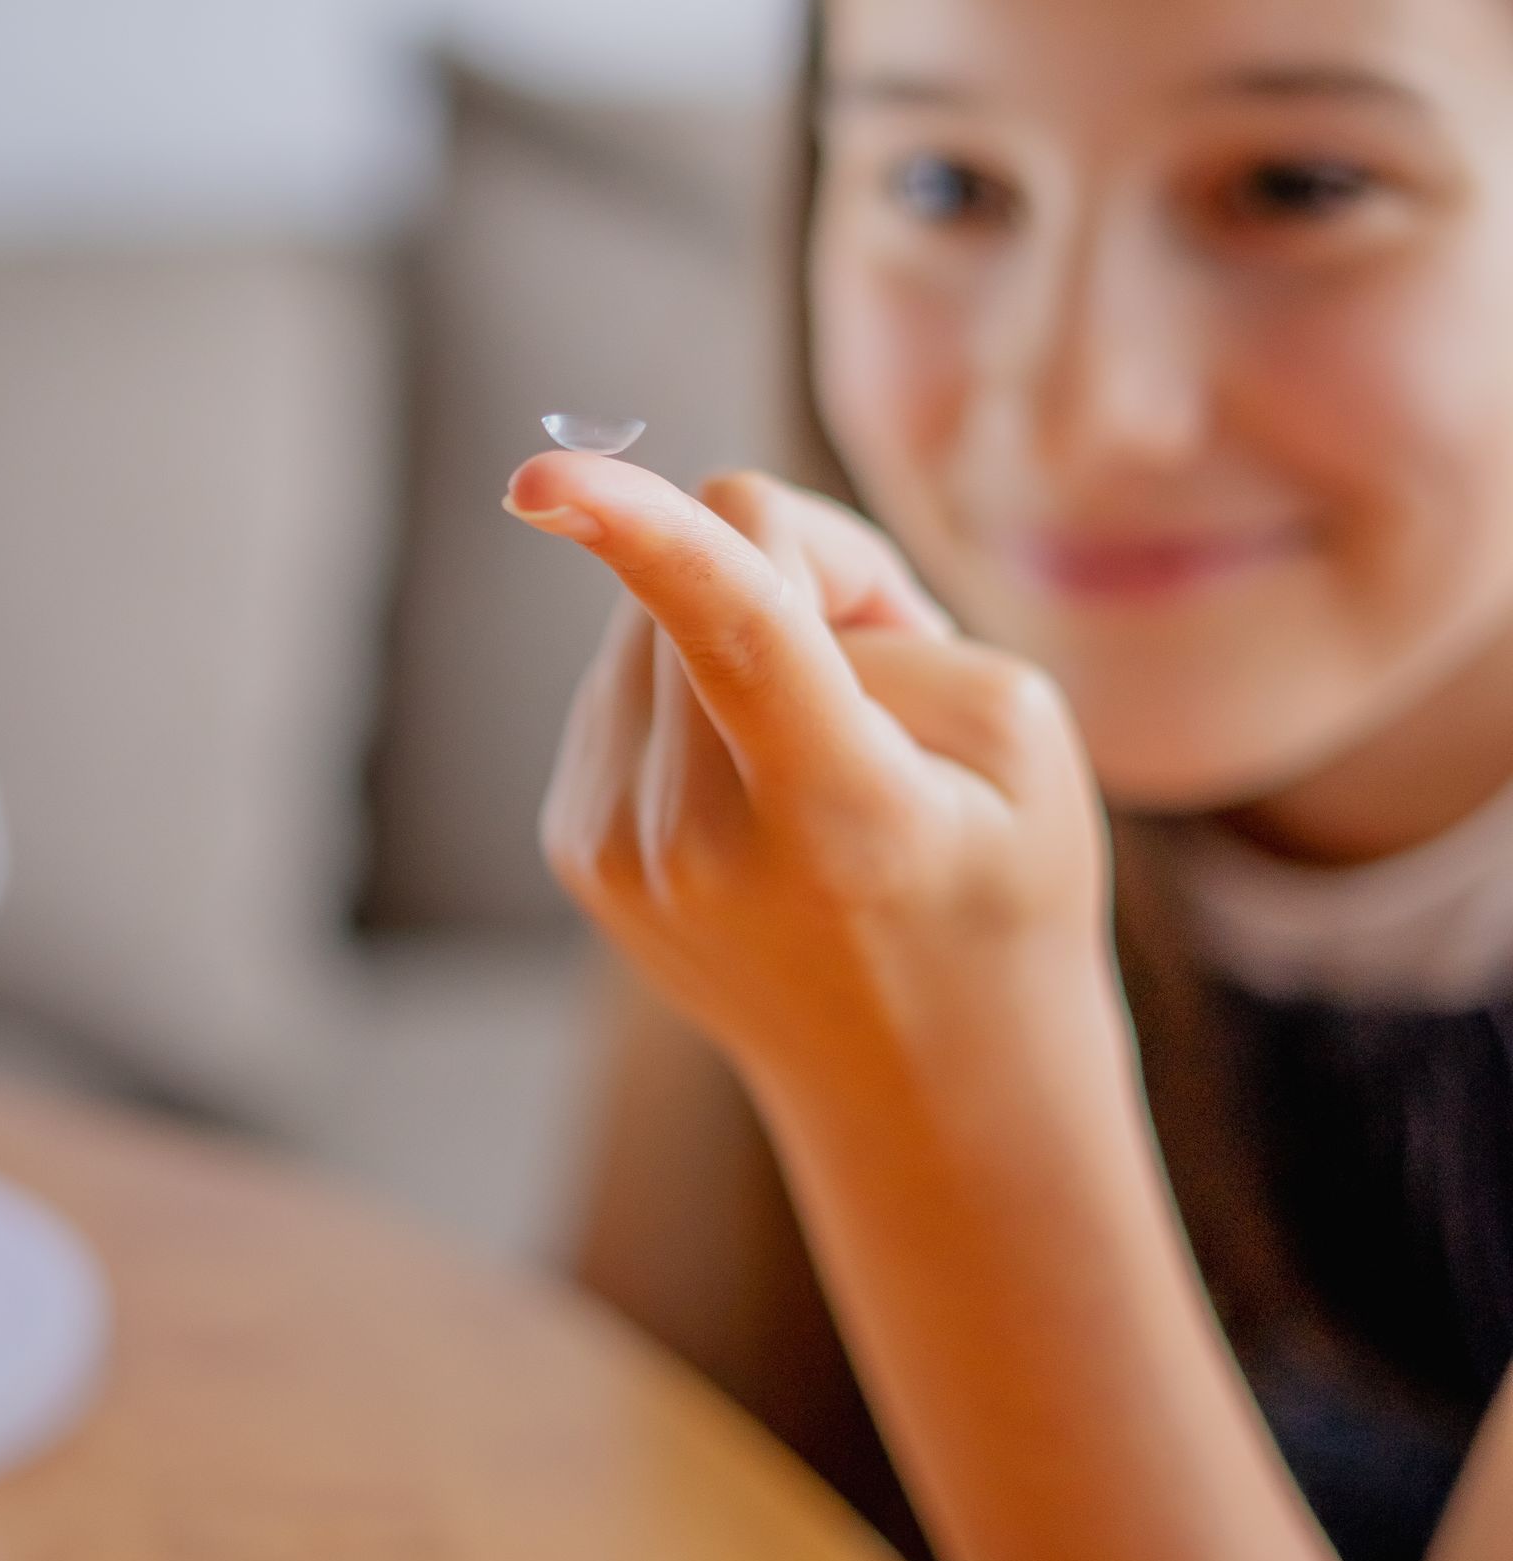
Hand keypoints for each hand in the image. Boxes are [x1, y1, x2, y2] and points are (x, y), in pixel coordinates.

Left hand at [507, 454, 1127, 1115]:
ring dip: (742, 634)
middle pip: (712, 562)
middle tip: (887, 700)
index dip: (638, 525)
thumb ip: (879, 614)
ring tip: (826, 763)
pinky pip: (626, 676)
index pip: (731, 629)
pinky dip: (694, 694)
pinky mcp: (573, 844)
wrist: (921, 1089)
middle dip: (807, 581)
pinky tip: (758, 796)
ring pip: (653, 610)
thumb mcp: (1021, 731)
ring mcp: (614, 849)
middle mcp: (693, 838)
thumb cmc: (1000, 894)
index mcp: (834, 810)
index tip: (538, 471)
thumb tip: (717, 560)